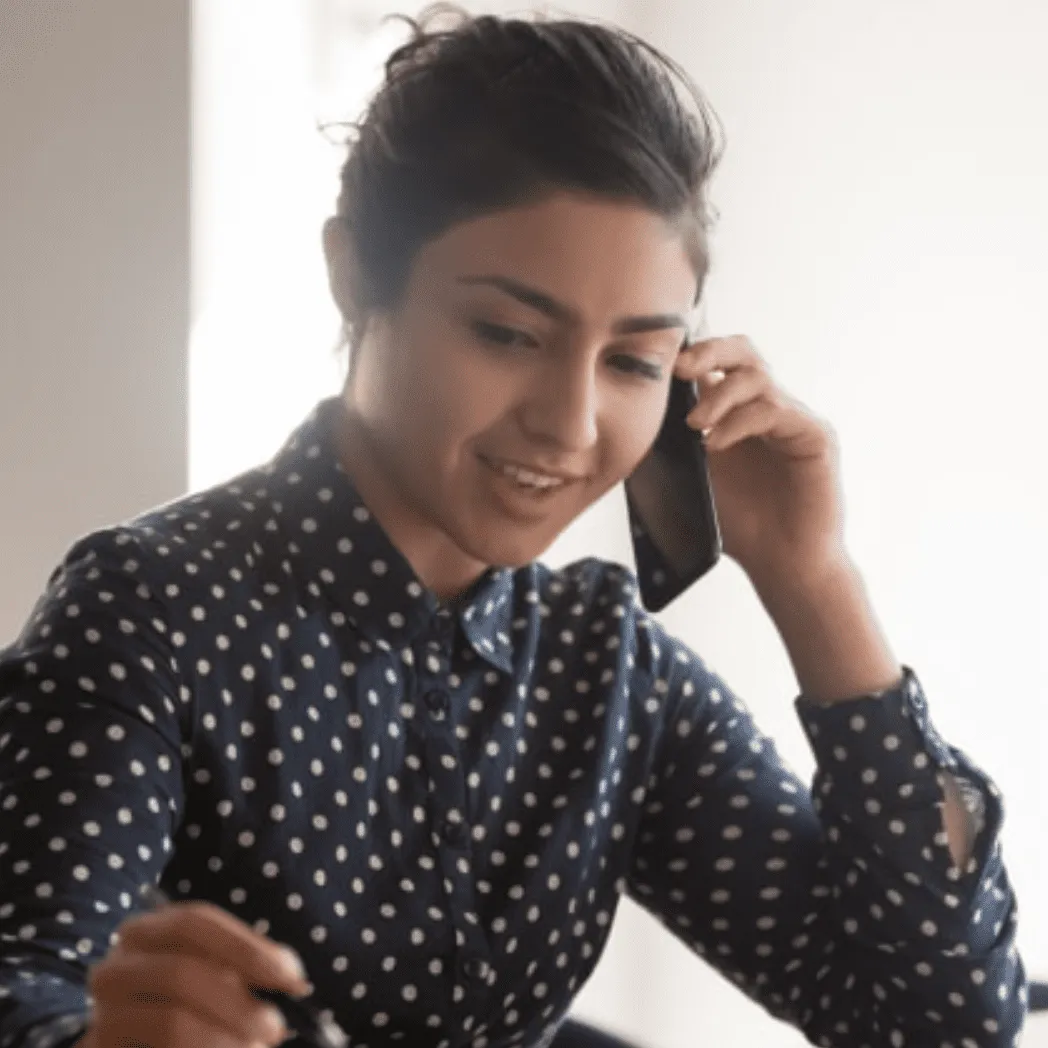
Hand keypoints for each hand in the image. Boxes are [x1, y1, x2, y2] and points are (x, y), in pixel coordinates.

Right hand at [76, 900, 310, 1047]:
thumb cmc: (194, 1011)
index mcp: (147, 932)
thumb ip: (250, 968)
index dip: (248, 947)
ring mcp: (100, 1018)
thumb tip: (292, 974)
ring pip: (170, 1022)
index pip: (194, 922)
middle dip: (239, 1004)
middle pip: (182, 974)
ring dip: (224, 1040)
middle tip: (276, 1029)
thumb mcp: (219, 981)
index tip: (294, 979)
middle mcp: (114, 969)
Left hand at [675, 334, 844, 582]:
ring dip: (719, 395)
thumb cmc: (740, 526)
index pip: (719, 362)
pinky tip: (716, 443)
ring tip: (694, 425)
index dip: (691, 353)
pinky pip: (775, 410)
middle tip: (678, 369)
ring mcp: (793, 419)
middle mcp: (768, 408)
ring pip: (758, 376)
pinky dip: (740, 421)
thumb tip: (634, 416)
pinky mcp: (815, 435)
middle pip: (744, 352)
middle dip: (708, 351)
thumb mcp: (693, 477)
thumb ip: (673, 445)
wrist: (781, 564)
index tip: (659, 364)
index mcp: (738, 412)